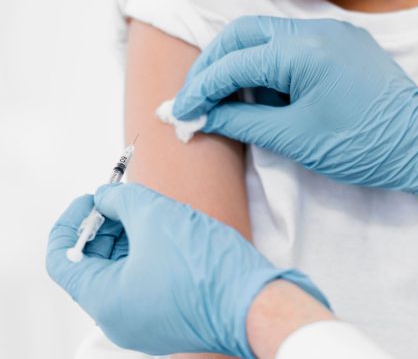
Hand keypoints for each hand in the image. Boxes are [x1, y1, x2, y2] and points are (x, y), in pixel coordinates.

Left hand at [46, 183, 328, 356]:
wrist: (255, 302)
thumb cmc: (205, 267)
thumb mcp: (155, 216)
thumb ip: (120, 200)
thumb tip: (105, 197)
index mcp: (106, 300)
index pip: (63, 259)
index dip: (72, 222)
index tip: (92, 199)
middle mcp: (118, 318)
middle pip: (93, 263)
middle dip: (105, 224)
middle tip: (124, 198)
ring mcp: (143, 320)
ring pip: (120, 270)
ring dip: (128, 236)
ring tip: (151, 211)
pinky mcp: (166, 315)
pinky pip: (142, 280)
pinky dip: (146, 251)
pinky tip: (166, 231)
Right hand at [173, 16, 417, 201]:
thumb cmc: (361, 146)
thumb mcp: (294, 138)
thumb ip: (241, 123)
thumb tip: (200, 118)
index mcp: (303, 52)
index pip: (234, 63)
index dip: (201, 89)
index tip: (180, 112)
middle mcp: (314, 30)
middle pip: (243, 33)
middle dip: (214, 65)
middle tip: (197, 97)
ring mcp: (329, 32)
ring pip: (264, 35)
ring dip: (239, 64)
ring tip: (228, 101)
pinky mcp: (338, 41)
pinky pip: (289, 44)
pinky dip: (266, 65)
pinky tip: (262, 93)